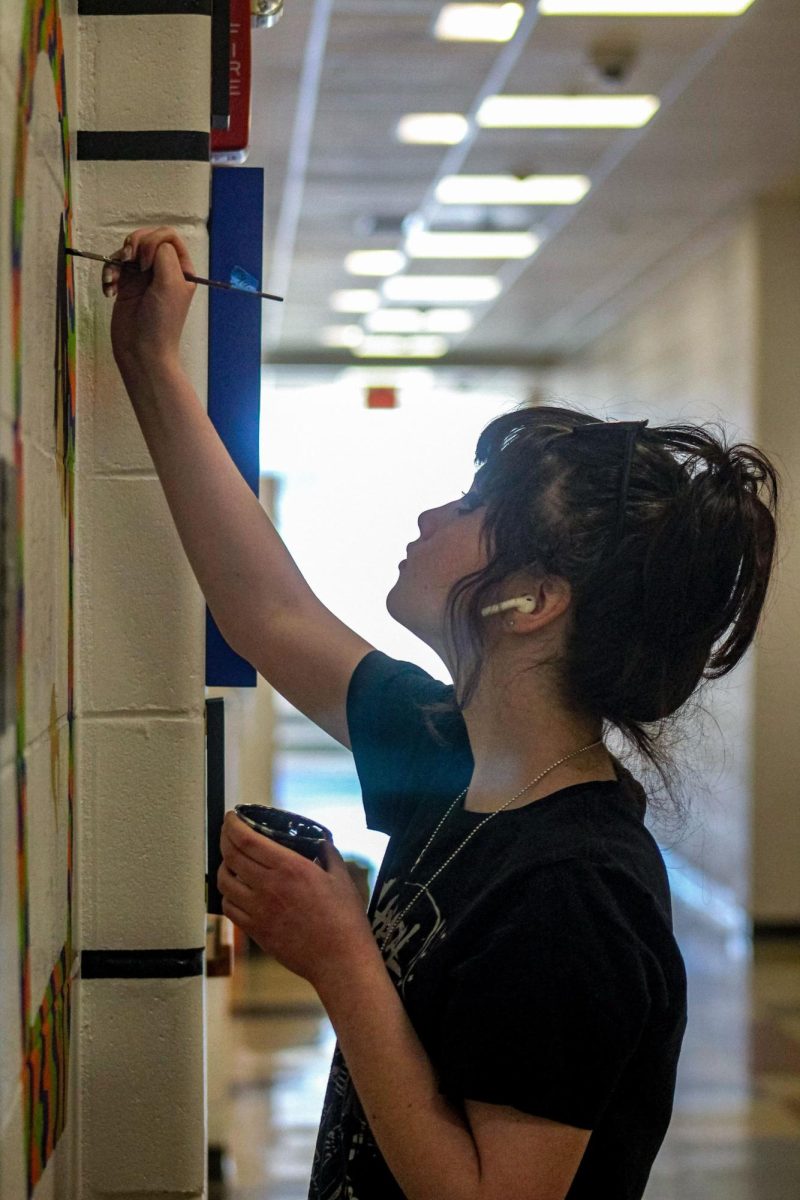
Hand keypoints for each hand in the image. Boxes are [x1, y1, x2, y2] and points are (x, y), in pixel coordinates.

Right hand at [103, 226, 196, 368]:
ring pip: (128, 251)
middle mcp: (163, 270)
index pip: (168, 236)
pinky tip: (109, 290)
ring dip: (117, 260)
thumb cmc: (161, 321)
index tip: (146, 262)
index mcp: (181, 269)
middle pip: (147, 238)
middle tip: (129, 261)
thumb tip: (152, 242)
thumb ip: (163, 254)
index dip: (154, 240)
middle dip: (134, 244)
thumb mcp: (171, 283)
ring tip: (114, 279)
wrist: (142, 351)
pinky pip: (115, 267)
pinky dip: (109, 274)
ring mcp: (143, 277)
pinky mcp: (126, 286)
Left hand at [217, 811, 377, 989]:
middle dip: (225, 838)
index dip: (233, 825)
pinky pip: (229, 908)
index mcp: (290, 868)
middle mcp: (269, 887)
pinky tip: (236, 890)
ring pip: (225, 882)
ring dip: (224, 866)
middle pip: (231, 856)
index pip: (248, 840)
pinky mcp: (256, 931)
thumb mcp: (341, 877)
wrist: (340, 961)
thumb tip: (320, 841)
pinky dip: (228, 894)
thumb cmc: (345, 921)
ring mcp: (259, 911)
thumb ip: (327, 853)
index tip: (231, 817)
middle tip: (228, 832)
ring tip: (231, 860)